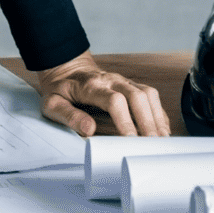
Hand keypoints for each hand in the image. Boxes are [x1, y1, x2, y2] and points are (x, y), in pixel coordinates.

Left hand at [34, 50, 169, 136]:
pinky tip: (161, 128)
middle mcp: (111, 80)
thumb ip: (68, 115)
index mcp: (91, 86)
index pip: (114, 101)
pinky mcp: (131, 84)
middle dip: (148, 121)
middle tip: (152, 143)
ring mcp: (123, 81)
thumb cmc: (60, 90)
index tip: (131, 139)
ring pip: (149, 94)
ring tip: (161, 139)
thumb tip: (89, 130)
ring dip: (157, 117)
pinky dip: (159, 112)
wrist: (66, 68)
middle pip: (138, 96)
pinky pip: (151, 95)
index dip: (125, 120)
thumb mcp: (52, 103)